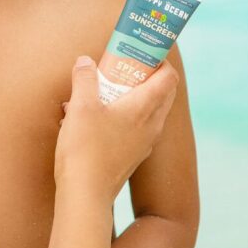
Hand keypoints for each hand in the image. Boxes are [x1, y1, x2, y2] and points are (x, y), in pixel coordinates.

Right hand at [56, 56, 178, 199]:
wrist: (85, 195)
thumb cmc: (85, 149)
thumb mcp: (80, 106)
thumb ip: (85, 79)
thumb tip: (85, 61)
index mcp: (144, 108)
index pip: (167, 77)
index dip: (158, 60)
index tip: (139, 51)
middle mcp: (151, 126)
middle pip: (162, 93)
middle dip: (144, 76)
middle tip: (121, 68)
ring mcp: (144, 144)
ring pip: (148, 112)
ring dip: (132, 97)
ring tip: (103, 92)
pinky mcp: (132, 157)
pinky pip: (136, 129)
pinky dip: (123, 117)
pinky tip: (94, 120)